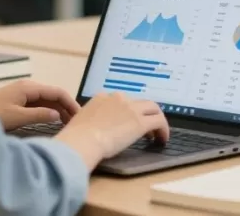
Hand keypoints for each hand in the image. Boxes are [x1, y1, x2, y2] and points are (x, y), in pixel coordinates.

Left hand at [0, 80, 79, 131]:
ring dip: (57, 109)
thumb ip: (39, 115)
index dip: (70, 103)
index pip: (57, 92)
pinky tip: (50, 120)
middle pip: (53, 95)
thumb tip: (58, 115)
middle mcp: (27, 87)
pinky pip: (37, 103)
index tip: (80, 116)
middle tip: (75, 122)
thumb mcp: (17, 117)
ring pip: (45, 99)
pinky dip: (46, 110)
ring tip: (66, 123)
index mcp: (29, 87)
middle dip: (65, 107)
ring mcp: (20, 93)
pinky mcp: (15, 100)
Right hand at [55, 93, 169, 168]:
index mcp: (102, 98)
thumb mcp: (81, 122)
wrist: (82, 141)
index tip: (128, 122)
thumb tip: (92, 129)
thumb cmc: (75, 137)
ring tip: (157, 134)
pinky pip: (159, 121)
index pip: (121, 101)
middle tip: (146, 127)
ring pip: (153, 108)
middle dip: (144, 113)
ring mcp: (131, 109)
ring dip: (156, 120)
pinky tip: (162, 139)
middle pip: (139, 102)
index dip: (128, 111)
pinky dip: (163, 129)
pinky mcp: (140, 122)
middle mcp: (118, 99)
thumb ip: (90, 120)